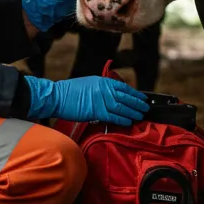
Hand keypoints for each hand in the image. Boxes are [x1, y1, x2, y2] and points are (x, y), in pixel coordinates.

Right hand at [25, 75, 149, 125]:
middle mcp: (104, 89)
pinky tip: (129, 122)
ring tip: (140, 116)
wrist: (57, 96)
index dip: (135, 94)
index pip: (124, 87)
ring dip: (133, 112)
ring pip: (122, 107)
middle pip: (125, 97)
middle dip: (137, 103)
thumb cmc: (69, 92)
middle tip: (146, 108)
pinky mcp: (96, 111)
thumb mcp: (88, 84)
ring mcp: (100, 100)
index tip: (143, 98)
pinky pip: (113, 117)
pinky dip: (122, 119)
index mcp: (102, 81)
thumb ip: (101, 89)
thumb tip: (112, 97)